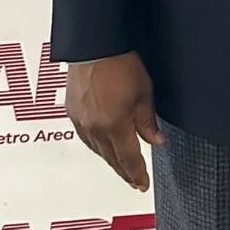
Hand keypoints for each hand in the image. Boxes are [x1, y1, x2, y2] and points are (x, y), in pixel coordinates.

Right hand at [66, 51, 163, 191]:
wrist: (94, 45)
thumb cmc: (120, 62)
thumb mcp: (144, 92)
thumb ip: (148, 121)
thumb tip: (156, 140)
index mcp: (115, 125)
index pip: (128, 160)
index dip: (137, 174)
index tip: (142, 184)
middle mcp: (95, 128)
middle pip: (111, 159)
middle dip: (125, 172)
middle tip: (135, 181)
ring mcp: (81, 122)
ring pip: (97, 150)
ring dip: (111, 160)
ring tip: (121, 166)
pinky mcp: (73, 112)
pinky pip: (86, 138)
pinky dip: (97, 146)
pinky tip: (103, 146)